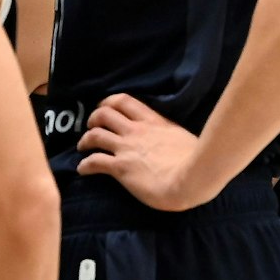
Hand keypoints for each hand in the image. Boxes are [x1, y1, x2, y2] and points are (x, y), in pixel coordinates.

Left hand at [76, 94, 209, 209]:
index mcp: (153, 122)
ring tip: (82, 146)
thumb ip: (170, 134)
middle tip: (91, 126)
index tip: (104, 107)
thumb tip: (171, 138)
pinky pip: (94, 162)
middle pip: (104, 113)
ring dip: (85, 140)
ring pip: (95, 135)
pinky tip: (82, 170)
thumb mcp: (183, 137)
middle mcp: (136, 131)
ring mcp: (126, 148)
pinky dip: (84, 165)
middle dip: (94, 118)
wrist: (194, 178)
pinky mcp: (120, 167)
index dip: (109, 102)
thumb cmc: (197, 161)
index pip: (125, 101)